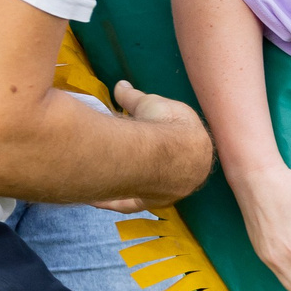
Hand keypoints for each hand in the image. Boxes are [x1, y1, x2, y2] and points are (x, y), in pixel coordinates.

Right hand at [94, 80, 212, 212]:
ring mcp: (170, 193)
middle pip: (163, 173)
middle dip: (146, 166)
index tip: (146, 140)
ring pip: (146, 191)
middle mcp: (188, 179)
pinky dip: (112, 201)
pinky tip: (95, 198)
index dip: (161, 145)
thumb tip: (120, 85)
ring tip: (105, 176)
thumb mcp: (148, 104)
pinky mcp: (149, 202)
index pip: (179, 152)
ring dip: (126, 184)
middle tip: (125, 157)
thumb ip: (134, 98)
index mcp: (195, 153)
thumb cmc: (162, 123)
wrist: (164, 150)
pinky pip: (130, 204)